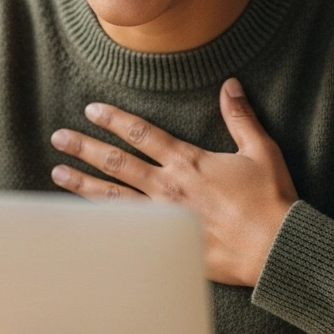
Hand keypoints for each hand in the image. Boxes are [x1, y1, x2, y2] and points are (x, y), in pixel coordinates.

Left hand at [49, 78, 298, 286]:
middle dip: (86, 148)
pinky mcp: (168, 242)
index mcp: (189, 162)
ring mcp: (165, 217)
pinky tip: (84, 218)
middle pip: (118, 163)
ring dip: (83, 183)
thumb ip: (240, 118)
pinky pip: (127, 230)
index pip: (142, 135)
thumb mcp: (261, 150)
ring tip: (58, 172)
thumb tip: (230, 85)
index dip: (115, 120)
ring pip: (114, 197)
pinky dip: (102, 222)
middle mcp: (170, 187)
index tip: (92, 110)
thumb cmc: (270, 200)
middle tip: (59, 138)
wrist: (275, 248)